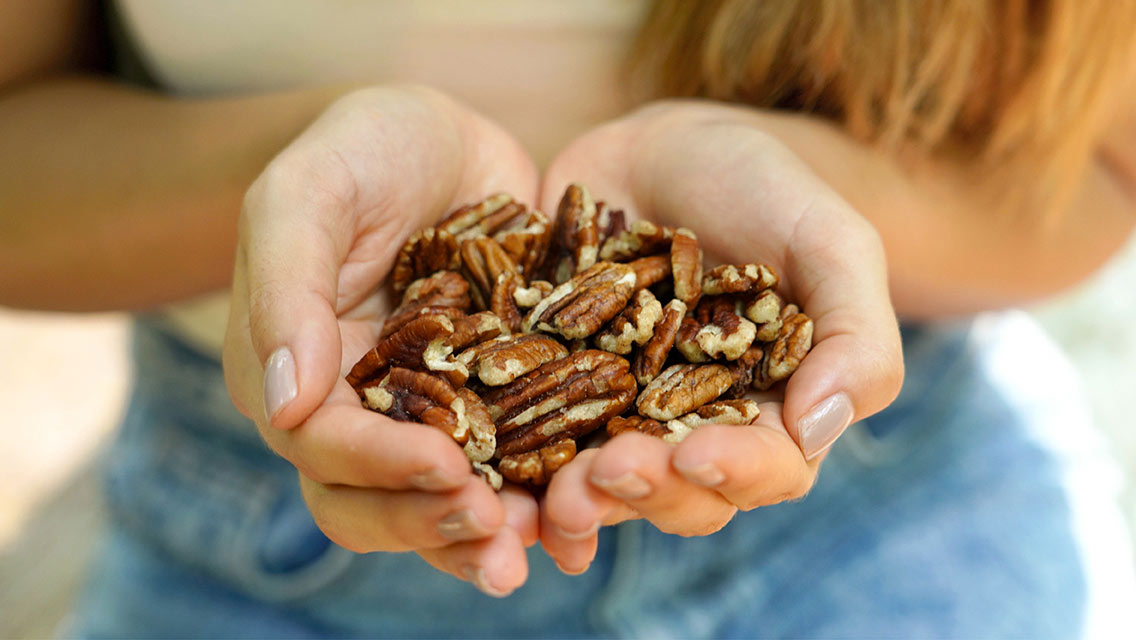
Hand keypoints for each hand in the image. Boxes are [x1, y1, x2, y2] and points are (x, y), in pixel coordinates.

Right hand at [222, 86, 539, 595]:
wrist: (450, 140)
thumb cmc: (367, 148)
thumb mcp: (310, 191)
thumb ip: (285, 286)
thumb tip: (282, 403)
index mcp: (297, 371)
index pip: (323, 445)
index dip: (378, 466)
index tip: (444, 465)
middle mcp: (358, 409)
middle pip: (373, 501)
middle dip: (429, 523)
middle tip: (495, 530)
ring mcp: (430, 414)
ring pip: (439, 504)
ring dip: (482, 538)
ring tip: (537, 547)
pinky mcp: (495, 406)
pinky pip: (510, 469)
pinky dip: (536, 498)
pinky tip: (575, 513)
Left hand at [536, 101, 904, 572]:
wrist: (664, 147)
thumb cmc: (763, 187)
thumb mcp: (829, 240)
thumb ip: (853, 333)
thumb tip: (820, 429)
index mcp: (774, 408)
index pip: (770, 468)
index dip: (735, 473)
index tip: (695, 456)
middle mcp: (697, 428)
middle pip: (682, 494)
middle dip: (647, 493)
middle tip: (606, 471)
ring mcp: (621, 415)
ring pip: (606, 485)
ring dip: (579, 501)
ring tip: (550, 497)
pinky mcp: (556, 389)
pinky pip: (536, 442)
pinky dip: (519, 475)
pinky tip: (497, 486)